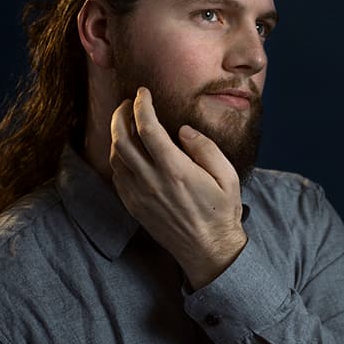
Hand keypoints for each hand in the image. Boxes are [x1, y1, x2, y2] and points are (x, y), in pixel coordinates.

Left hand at [110, 87, 246, 289]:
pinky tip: (127, 149)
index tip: (143, 92)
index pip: (147, 128)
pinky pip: (117, 175)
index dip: (141, 105)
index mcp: (175, 170)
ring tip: (126, 122)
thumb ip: (205, 148)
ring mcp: (139, 195)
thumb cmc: (221, 211)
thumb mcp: (227, 176)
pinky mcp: (134, 206)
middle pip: (121, 139)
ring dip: (116, 134)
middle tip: (127, 103)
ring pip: (115, 156)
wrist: (208, 251)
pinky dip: (117, 156)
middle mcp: (152, 181)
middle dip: (120, 114)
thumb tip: (182, 130)